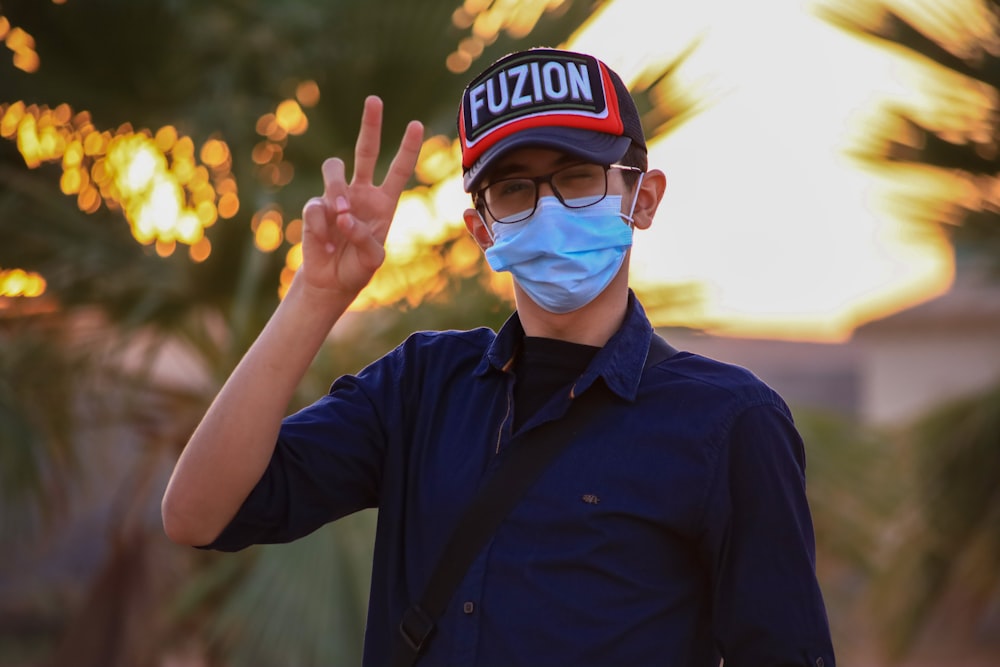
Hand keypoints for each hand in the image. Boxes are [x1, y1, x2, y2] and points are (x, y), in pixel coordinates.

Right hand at [300, 96, 423, 299]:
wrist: (331, 282)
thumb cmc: (358, 268)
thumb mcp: (372, 258)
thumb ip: (364, 237)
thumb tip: (342, 214)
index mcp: (384, 202)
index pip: (399, 169)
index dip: (408, 148)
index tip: (416, 124)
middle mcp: (361, 193)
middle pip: (366, 150)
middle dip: (371, 125)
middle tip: (375, 100)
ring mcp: (336, 197)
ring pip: (334, 168)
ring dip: (336, 189)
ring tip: (340, 215)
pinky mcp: (315, 208)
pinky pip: (316, 206)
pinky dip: (321, 226)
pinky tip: (327, 245)